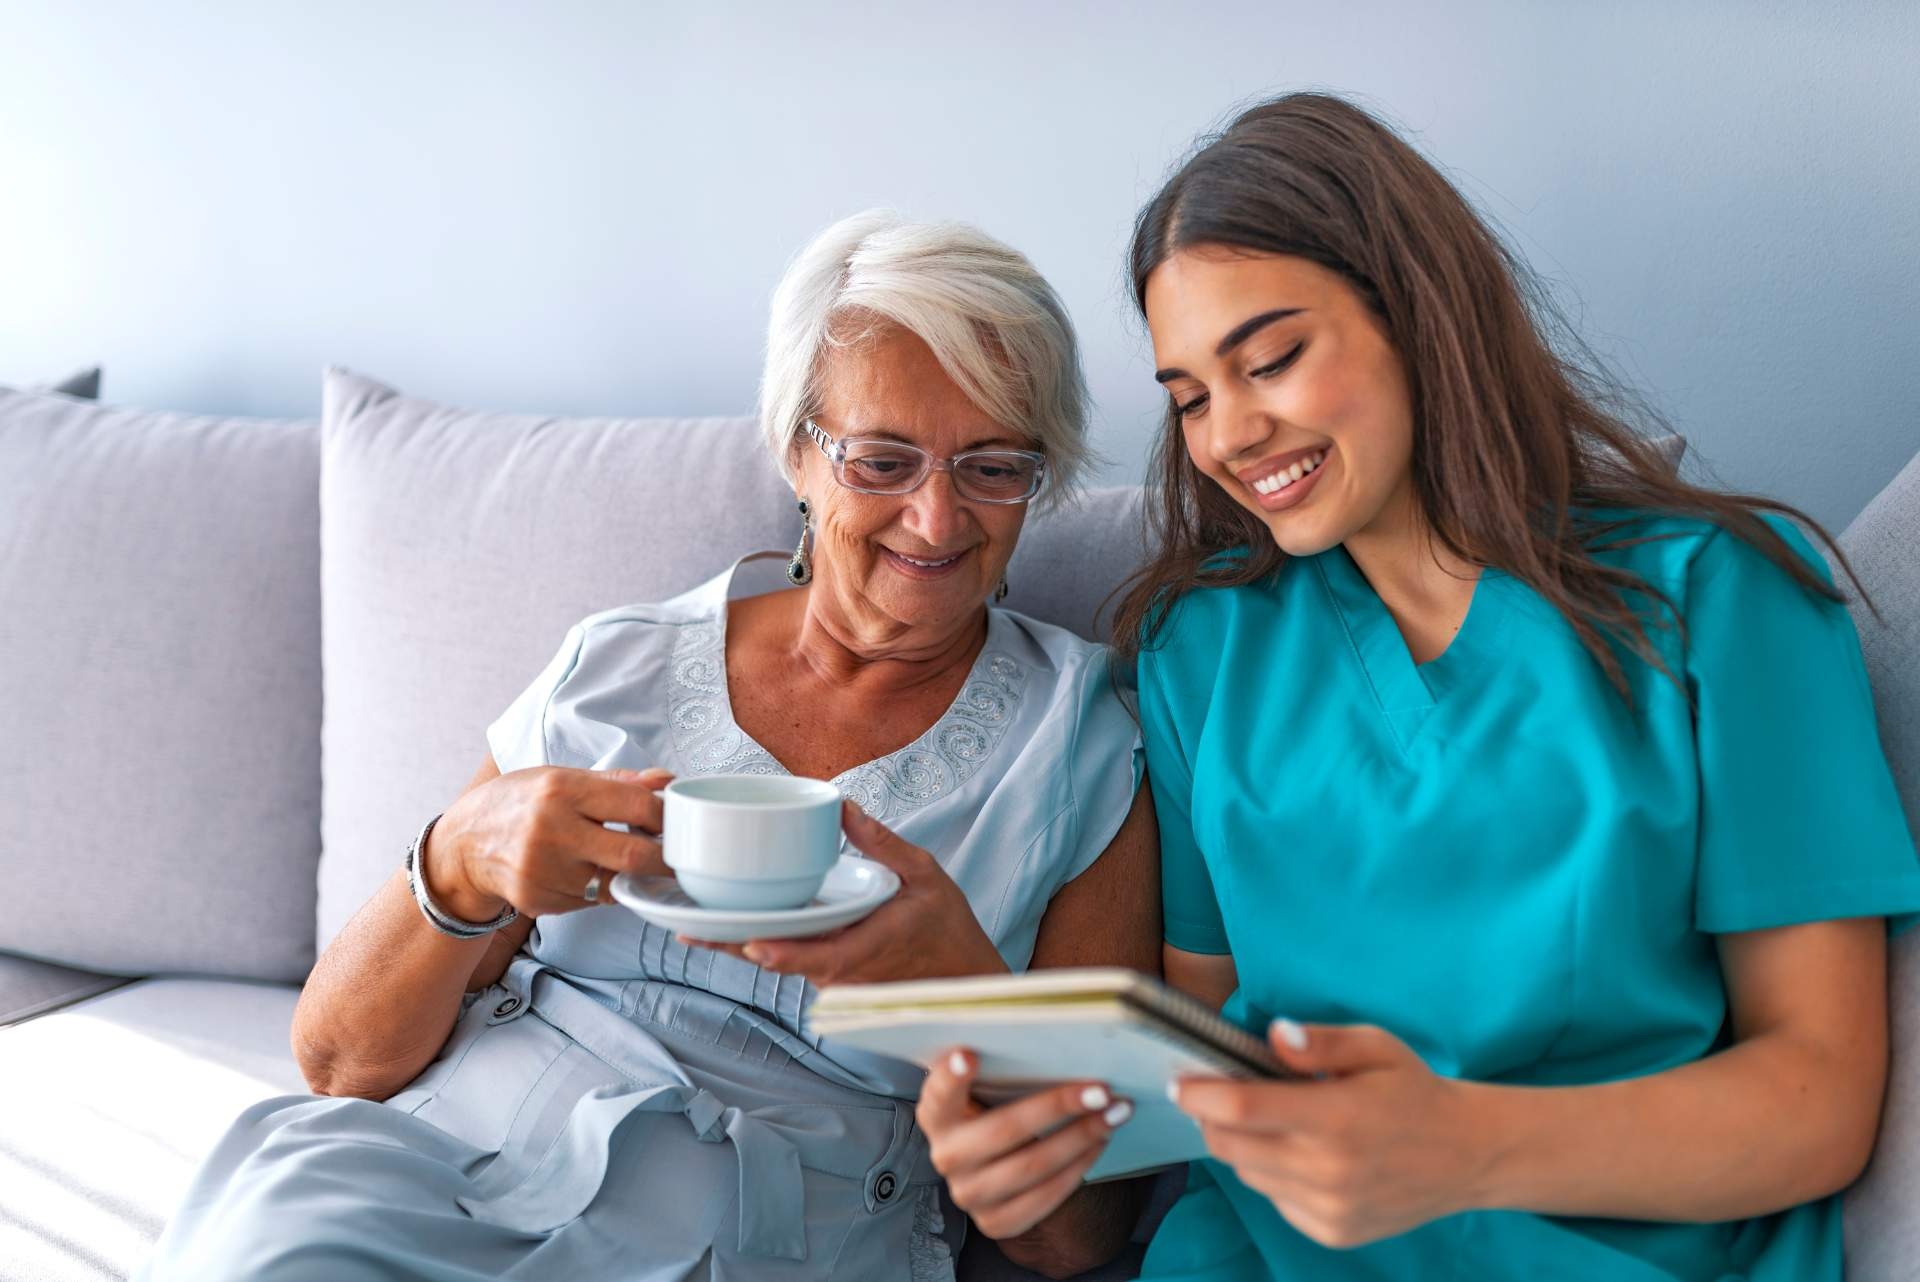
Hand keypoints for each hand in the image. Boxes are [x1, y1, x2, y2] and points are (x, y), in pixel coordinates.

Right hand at [426, 765, 673, 918]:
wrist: (462, 844)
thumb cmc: (518, 803)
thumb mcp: (560, 777)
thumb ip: (617, 782)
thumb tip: (666, 781)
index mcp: (562, 790)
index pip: (637, 806)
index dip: (666, 816)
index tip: (675, 821)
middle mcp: (552, 831)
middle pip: (633, 855)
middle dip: (664, 860)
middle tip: (676, 858)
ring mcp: (543, 871)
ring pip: (613, 884)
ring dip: (627, 876)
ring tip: (622, 861)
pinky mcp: (538, 900)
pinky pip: (589, 902)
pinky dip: (596, 890)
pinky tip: (583, 873)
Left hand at [681, 802, 1007, 983]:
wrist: (963, 978)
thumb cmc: (948, 928)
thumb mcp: (926, 874)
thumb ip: (882, 844)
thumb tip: (843, 808)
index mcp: (867, 947)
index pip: (817, 957)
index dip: (781, 952)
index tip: (749, 942)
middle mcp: (842, 972)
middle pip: (780, 961)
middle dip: (733, 945)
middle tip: (687, 930)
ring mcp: (833, 978)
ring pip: (780, 963)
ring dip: (740, 946)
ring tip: (693, 928)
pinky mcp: (829, 976)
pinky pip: (790, 961)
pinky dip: (761, 945)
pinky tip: (728, 928)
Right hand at [918, 1047, 1131, 1238]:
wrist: (1003, 1168)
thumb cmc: (1001, 1110)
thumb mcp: (992, 1091)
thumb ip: (1005, 1072)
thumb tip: (1060, 1046)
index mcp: (938, 1115)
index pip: (939, 1094)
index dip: (951, 1076)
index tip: (969, 1054)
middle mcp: (946, 1155)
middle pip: (1004, 1130)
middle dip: (1058, 1107)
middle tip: (1101, 1090)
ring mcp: (969, 1193)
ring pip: (1032, 1166)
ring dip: (1080, 1138)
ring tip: (1113, 1115)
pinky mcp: (995, 1222)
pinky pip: (1044, 1197)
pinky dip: (1078, 1167)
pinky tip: (1098, 1144)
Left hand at [1169, 1020, 1489, 1248]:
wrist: (1467, 1155)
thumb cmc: (1414, 1091)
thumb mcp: (1376, 1046)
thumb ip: (1320, 1041)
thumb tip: (1274, 1036)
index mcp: (1337, 1116)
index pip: (1242, 1109)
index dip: (1200, 1094)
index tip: (1180, 1081)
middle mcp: (1329, 1170)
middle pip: (1231, 1146)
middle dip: (1212, 1119)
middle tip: (1219, 1096)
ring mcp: (1329, 1208)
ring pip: (1248, 1174)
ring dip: (1244, 1147)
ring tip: (1275, 1122)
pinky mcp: (1331, 1232)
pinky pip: (1275, 1200)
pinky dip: (1273, 1176)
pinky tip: (1303, 1155)